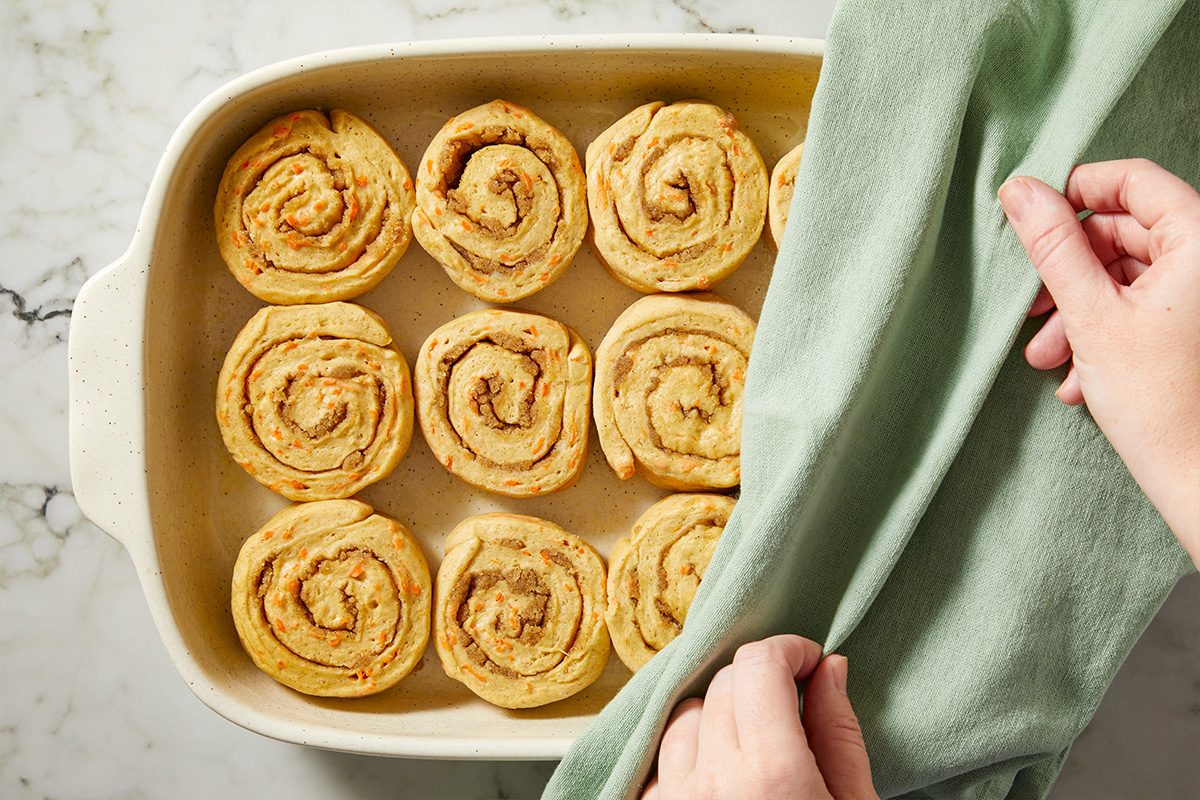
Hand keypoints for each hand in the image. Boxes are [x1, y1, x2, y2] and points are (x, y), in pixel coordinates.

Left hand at [641, 635, 877, 799]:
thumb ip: (839, 734)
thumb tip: (829, 668)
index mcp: (773, 773)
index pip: (759, 664)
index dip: (789, 651)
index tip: (808, 663)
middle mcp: (715, 781)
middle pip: (725, 681)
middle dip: (761, 681)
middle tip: (790, 706)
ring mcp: (676, 799)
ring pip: (684, 713)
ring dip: (718, 716)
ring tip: (751, 746)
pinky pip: (656, 758)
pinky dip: (685, 753)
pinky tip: (715, 770)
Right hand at [998, 159, 1199, 567]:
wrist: (1198, 477)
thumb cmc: (1157, 401)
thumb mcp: (1089, 315)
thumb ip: (1053, 246)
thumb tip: (1020, 189)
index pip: (1133, 180)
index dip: (1076, 192)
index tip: (1032, 218)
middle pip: (1124, 233)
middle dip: (1069, 275)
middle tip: (1031, 309)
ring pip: (1127, 276)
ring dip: (1078, 312)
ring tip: (1048, 356)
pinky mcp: (1195, 327)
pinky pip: (1144, 307)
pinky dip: (1104, 332)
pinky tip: (1081, 376)